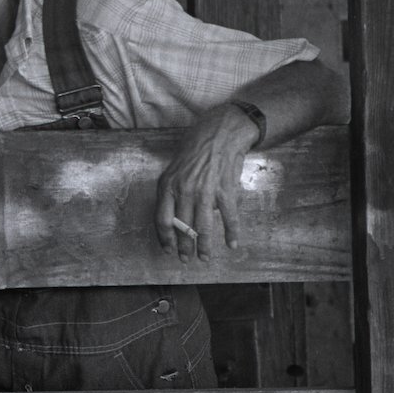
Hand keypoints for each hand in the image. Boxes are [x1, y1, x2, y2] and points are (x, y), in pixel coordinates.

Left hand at [155, 103, 260, 262]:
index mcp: (167, 185)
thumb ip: (172, 192)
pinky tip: (232, 244)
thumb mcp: (174, 169)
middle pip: (182, 228)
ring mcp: (205, 191)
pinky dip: (231, 233)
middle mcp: (184, 190)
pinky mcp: (225, 190)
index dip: (165, 238)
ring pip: (203, 227)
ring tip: (205, 257)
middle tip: (186, 259)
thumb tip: (175, 216)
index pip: (162, 219)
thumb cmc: (195, 150)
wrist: (219, 133)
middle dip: (184, 247)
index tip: (168, 249)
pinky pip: (228, 217)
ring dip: (204, 246)